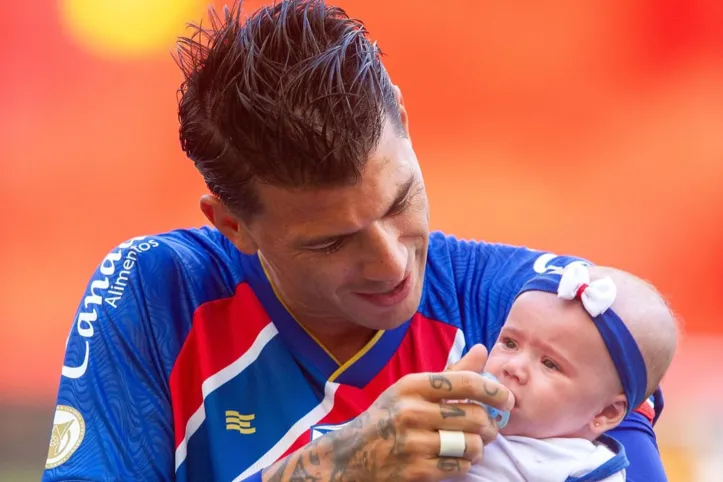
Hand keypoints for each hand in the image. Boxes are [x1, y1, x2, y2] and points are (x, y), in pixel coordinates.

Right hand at [267, 344, 512, 481]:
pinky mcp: (416, 471)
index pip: (465, 382)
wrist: (349, 457)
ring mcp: (413, 443)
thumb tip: (482, 349)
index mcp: (411, 385)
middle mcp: (411, 411)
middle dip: (490, 425)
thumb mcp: (410, 390)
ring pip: (471, 444)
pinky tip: (457, 458)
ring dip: (479, 447)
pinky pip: (460, 467)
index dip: (494, 390)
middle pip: (475, 416)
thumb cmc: (386, 418)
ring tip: (473, 444)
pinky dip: (465, 464)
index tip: (507, 398)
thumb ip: (450, 372)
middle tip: (490, 428)